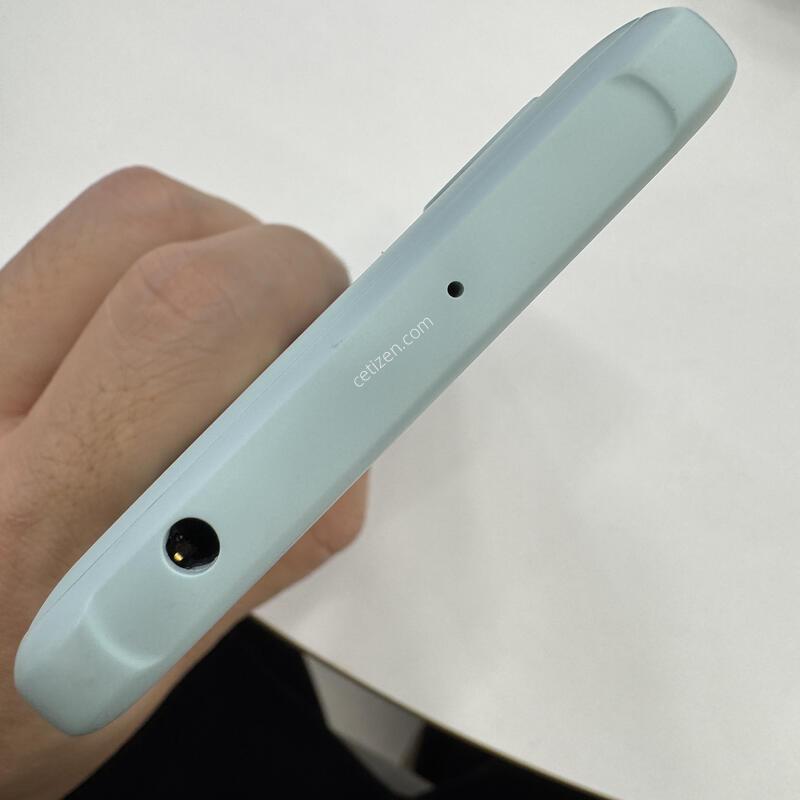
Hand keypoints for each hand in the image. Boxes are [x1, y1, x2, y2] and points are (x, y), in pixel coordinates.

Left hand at [0, 167, 367, 798]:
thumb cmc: (8, 703)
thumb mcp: (153, 667)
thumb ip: (262, 553)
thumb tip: (339, 453)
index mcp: (40, 524)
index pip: (202, 361)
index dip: (320, 327)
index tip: (391, 326)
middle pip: (162, 247)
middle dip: (283, 269)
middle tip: (315, 326)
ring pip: (117, 219)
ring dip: (219, 249)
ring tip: (241, 329)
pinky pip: (74, 242)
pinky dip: (155, 262)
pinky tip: (162, 343)